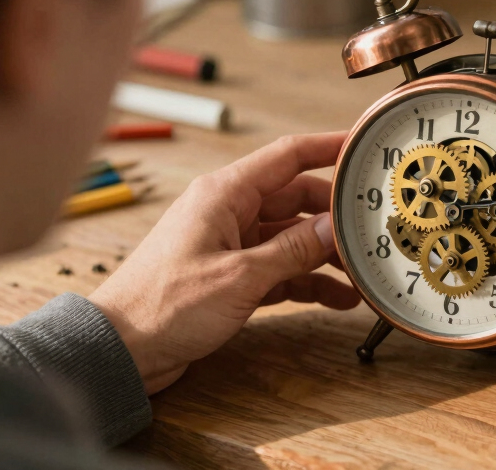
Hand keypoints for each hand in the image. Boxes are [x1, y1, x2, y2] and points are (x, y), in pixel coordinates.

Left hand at [89, 132, 360, 394]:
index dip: (328, 147)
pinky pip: (281, 268)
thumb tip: (336, 228)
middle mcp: (228, 212)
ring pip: (292, 237)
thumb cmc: (164, 305)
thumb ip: (293, 250)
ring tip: (361, 271)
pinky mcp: (231, 274)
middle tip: (373, 227)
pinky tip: (337, 297)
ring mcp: (230, 244)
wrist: (122, 349)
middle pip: (296, 199)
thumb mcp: (239, 276)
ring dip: (325, 253)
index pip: (288, 156)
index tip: (362, 146)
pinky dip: (308, 280)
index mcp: (224, 194)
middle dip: (335, 214)